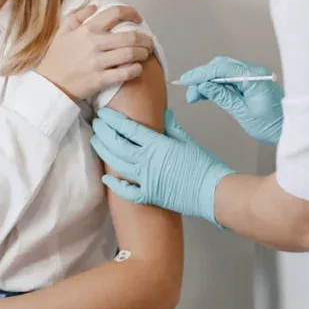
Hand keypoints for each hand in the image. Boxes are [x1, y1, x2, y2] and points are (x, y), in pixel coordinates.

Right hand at [36, 5, 154, 100]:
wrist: (48, 84)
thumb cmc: (55, 58)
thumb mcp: (61, 32)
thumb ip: (77, 16)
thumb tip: (94, 6)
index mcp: (87, 29)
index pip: (115, 13)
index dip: (131, 13)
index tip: (138, 19)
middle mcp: (94, 44)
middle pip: (130, 37)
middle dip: (145, 39)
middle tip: (148, 42)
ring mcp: (98, 62)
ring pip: (131, 54)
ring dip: (143, 54)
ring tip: (145, 55)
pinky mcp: (100, 80)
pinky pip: (125, 73)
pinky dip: (136, 70)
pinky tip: (137, 68)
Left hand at [91, 108, 233, 224]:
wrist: (213, 192)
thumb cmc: (203, 166)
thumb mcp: (187, 141)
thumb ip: (172, 127)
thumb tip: (164, 114)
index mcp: (156, 145)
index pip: (128, 128)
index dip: (113, 119)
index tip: (104, 113)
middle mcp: (146, 161)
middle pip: (117, 144)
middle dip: (103, 132)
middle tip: (96, 123)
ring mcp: (145, 180)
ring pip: (116, 164)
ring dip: (103, 152)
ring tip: (96, 141)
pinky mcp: (149, 196)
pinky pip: (126, 191)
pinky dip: (114, 185)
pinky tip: (106, 178)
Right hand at [179, 57, 283, 143]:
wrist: (292, 130)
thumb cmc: (271, 125)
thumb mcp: (243, 113)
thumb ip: (222, 97)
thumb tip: (203, 86)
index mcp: (254, 76)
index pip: (221, 69)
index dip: (200, 74)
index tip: (185, 81)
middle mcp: (254, 71)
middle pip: (221, 66)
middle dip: (202, 78)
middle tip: (191, 95)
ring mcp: (253, 75)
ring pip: (224, 71)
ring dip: (208, 81)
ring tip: (196, 97)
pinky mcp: (252, 81)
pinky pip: (231, 77)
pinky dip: (218, 84)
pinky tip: (207, 93)